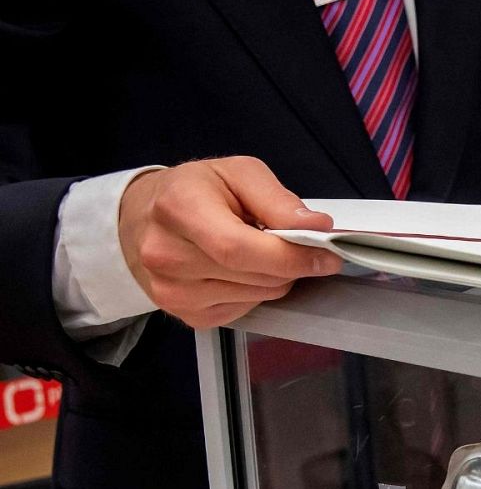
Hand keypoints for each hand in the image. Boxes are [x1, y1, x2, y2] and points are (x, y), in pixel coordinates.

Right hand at [118, 157, 341, 328]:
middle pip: (254, 276)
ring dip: (275, 278)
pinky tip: (240, 271)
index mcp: (179, 209)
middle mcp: (167, 256)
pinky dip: (256, 292)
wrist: (145, 218)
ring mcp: (172, 291)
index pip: (240, 249)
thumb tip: (316, 226)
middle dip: (291, 264)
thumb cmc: (196, 191)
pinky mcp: (185, 315)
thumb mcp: (238, 173)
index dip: (291, 257)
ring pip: (257, 296)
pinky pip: (244, 311)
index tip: (327, 256)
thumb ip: (278, 199)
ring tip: (260, 251)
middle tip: (300, 246)